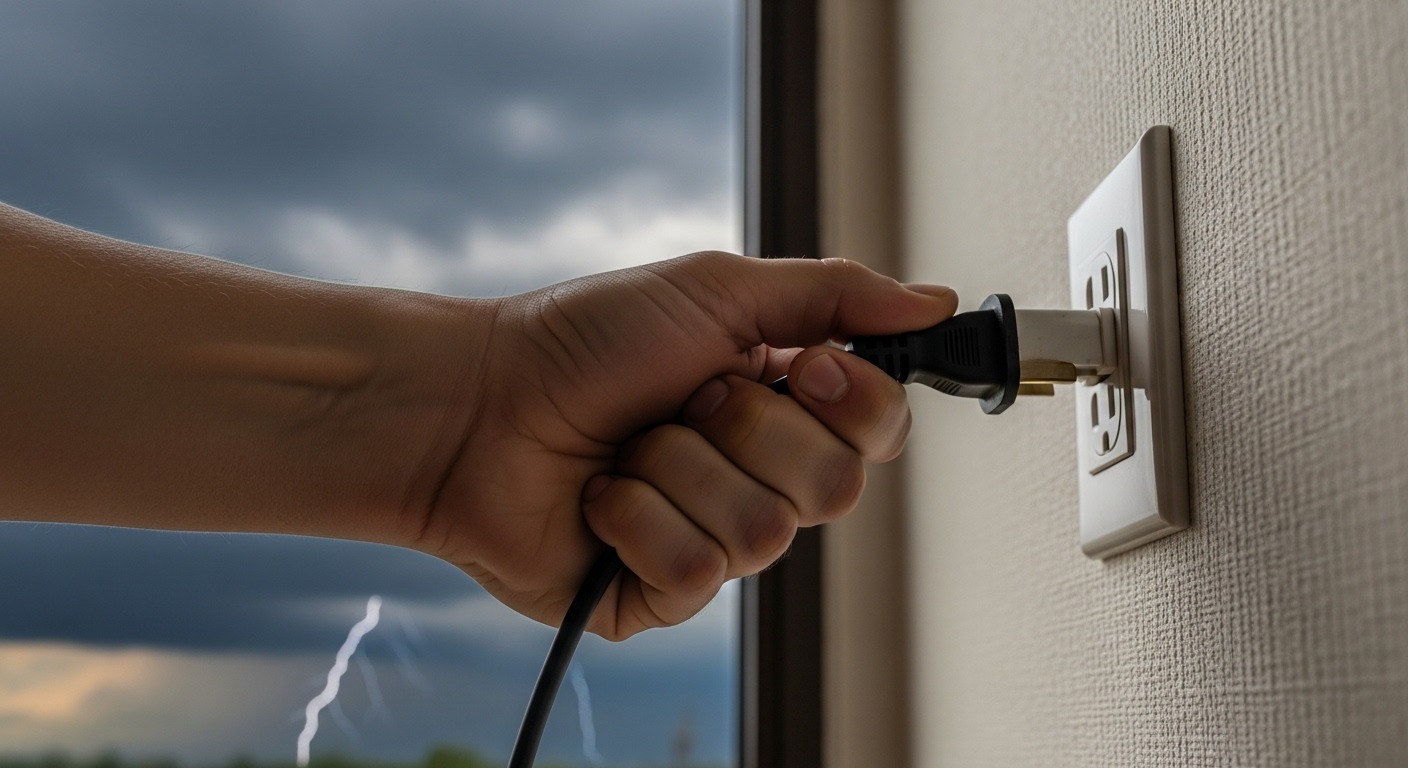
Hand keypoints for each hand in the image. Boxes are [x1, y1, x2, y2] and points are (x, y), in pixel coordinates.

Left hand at [413, 251, 956, 639]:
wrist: (475, 404)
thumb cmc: (580, 341)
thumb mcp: (715, 290)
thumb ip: (834, 294)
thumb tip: (933, 301)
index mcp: (780, 406)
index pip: (878, 428)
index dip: (852, 402)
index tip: (799, 365)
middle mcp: (756, 476)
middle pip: (836, 486)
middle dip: (750, 427)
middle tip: (688, 398)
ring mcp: (712, 540)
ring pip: (764, 530)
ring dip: (681, 467)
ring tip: (630, 445)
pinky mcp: (660, 593)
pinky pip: (695, 571)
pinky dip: (636, 518)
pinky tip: (599, 498)